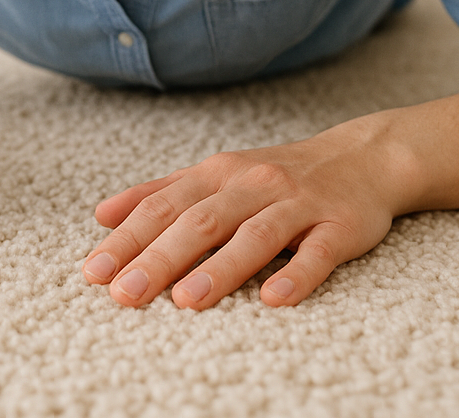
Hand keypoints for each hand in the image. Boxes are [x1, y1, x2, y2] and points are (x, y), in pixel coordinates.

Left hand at [82, 122, 402, 308]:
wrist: (363, 157)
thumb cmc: (277, 175)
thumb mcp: (215, 175)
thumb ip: (160, 193)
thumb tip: (101, 215)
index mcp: (217, 174)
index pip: (163, 207)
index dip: (128, 239)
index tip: (95, 272)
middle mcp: (253, 185)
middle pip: (201, 222)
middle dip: (160, 258)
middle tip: (126, 294)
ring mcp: (297, 205)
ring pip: (254, 236)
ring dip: (219, 268)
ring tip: (185, 301)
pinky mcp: (339, 226)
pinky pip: (317, 253)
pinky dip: (295, 275)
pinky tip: (273, 299)